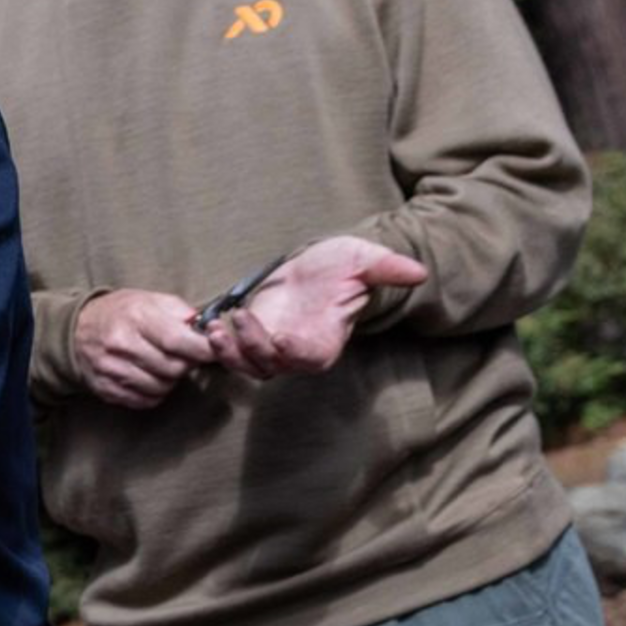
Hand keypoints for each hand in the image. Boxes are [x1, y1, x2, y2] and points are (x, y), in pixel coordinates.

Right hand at [74, 289, 215, 408]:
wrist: (78, 329)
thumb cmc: (121, 313)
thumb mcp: (150, 299)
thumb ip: (181, 312)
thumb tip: (207, 330)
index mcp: (136, 317)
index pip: (178, 340)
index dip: (203, 349)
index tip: (214, 351)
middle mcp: (121, 344)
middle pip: (173, 368)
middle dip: (187, 364)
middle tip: (184, 356)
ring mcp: (111, 369)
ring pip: (162, 387)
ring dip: (170, 380)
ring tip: (164, 365)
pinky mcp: (106, 388)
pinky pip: (145, 400)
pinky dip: (155, 392)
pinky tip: (150, 377)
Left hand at [211, 234, 429, 379]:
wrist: (318, 264)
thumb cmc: (343, 266)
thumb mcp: (366, 261)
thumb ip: (388, 269)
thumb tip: (418, 273)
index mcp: (324, 341)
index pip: (309, 358)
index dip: (295, 353)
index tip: (282, 338)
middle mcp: (296, 351)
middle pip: (270, 365)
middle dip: (252, 347)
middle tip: (240, 319)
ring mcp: (270, 346)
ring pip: (246, 364)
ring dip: (228, 352)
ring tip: (215, 330)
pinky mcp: (248, 336)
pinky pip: (230, 352)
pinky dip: (218, 345)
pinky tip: (207, 326)